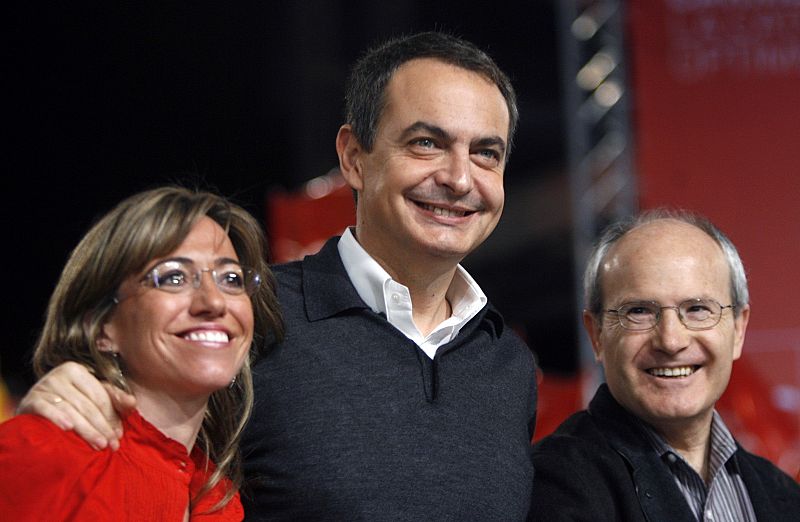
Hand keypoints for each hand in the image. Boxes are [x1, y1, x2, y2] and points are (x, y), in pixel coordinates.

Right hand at [16, 362, 135, 450]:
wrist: (32, 413)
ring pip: (71, 410)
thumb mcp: (91, 398)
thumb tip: (133, 402)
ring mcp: (43, 386)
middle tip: (111, 445)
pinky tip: (68, 428)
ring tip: (99, 445)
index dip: (111, 417)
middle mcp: (60, 374)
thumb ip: (114, 399)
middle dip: (102, 427)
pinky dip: (57, 417)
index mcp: (78, 370)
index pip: (100, 396)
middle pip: (87, 405)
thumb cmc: (68, 404)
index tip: (119, 436)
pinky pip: (46, 409)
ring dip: (86, 429)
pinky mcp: (30, 399)